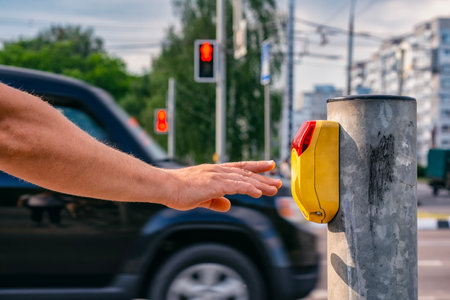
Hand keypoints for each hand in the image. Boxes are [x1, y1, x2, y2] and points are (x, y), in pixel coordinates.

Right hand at [164, 160, 281, 211]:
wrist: (165, 186)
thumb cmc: (179, 191)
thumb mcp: (201, 197)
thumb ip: (215, 201)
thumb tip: (227, 205)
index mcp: (215, 172)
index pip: (240, 167)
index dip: (256, 167)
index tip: (269, 165)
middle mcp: (218, 171)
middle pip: (246, 173)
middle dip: (264, 178)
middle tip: (278, 181)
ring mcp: (216, 176)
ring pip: (244, 179)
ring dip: (260, 184)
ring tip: (274, 189)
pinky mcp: (214, 184)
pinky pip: (235, 186)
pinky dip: (248, 189)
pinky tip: (258, 193)